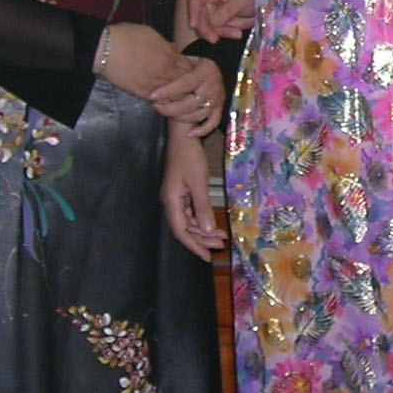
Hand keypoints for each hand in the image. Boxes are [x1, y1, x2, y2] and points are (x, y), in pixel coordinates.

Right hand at [96, 22, 191, 101]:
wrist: (106, 50)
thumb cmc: (127, 36)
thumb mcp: (151, 34)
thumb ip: (165, 45)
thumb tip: (173, 49)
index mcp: (170, 56)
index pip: (190, 68)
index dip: (192, 70)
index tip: (190, 70)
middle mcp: (166, 73)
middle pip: (186, 84)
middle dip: (189, 84)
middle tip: (188, 85)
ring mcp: (155, 85)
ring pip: (176, 96)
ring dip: (178, 95)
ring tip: (178, 94)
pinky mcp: (142, 94)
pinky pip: (160, 102)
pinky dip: (165, 101)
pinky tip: (164, 99)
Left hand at [149, 54, 224, 135]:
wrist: (217, 62)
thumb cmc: (195, 62)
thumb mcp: (187, 59)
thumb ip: (175, 66)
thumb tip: (154, 71)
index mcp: (205, 71)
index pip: (184, 84)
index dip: (167, 91)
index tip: (152, 95)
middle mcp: (213, 86)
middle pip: (190, 104)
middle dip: (170, 108)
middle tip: (155, 106)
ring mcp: (217, 98)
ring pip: (198, 114)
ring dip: (180, 118)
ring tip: (165, 113)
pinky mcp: (220, 107)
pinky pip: (213, 122)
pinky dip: (202, 130)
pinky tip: (190, 133)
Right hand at [162, 129, 225, 258]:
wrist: (183, 136)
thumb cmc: (189, 156)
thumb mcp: (198, 182)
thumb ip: (202, 207)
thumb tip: (206, 229)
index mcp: (171, 201)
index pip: (180, 231)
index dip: (193, 246)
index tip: (206, 256)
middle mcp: (171, 202)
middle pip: (185, 228)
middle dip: (202, 238)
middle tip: (220, 244)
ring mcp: (175, 197)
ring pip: (189, 221)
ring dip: (204, 230)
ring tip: (221, 236)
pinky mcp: (181, 192)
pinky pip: (190, 212)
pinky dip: (202, 219)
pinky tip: (212, 222)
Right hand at [187, 0, 255, 44]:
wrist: (267, 1)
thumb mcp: (240, 1)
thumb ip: (225, 12)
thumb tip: (212, 23)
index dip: (192, 12)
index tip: (193, 26)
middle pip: (199, 16)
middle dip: (208, 28)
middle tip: (215, 39)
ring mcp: (213, 9)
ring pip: (208, 26)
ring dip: (221, 32)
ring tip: (237, 33)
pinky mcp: (219, 20)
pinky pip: (217, 30)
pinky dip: (226, 33)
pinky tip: (238, 33)